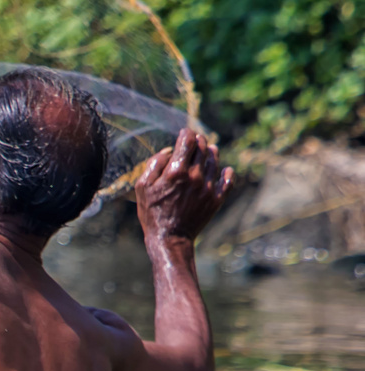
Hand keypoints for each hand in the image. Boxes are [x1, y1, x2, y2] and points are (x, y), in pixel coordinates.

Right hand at [135, 128, 233, 243]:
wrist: (170, 238)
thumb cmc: (152, 212)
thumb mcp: (142, 187)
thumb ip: (154, 165)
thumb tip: (168, 151)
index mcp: (176, 171)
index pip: (187, 141)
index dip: (186, 133)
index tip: (184, 132)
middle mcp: (195, 176)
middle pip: (202, 148)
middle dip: (198, 141)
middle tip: (195, 140)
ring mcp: (208, 187)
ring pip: (215, 161)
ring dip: (211, 152)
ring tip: (209, 149)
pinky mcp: (216, 198)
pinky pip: (227, 180)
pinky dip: (227, 172)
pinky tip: (225, 169)